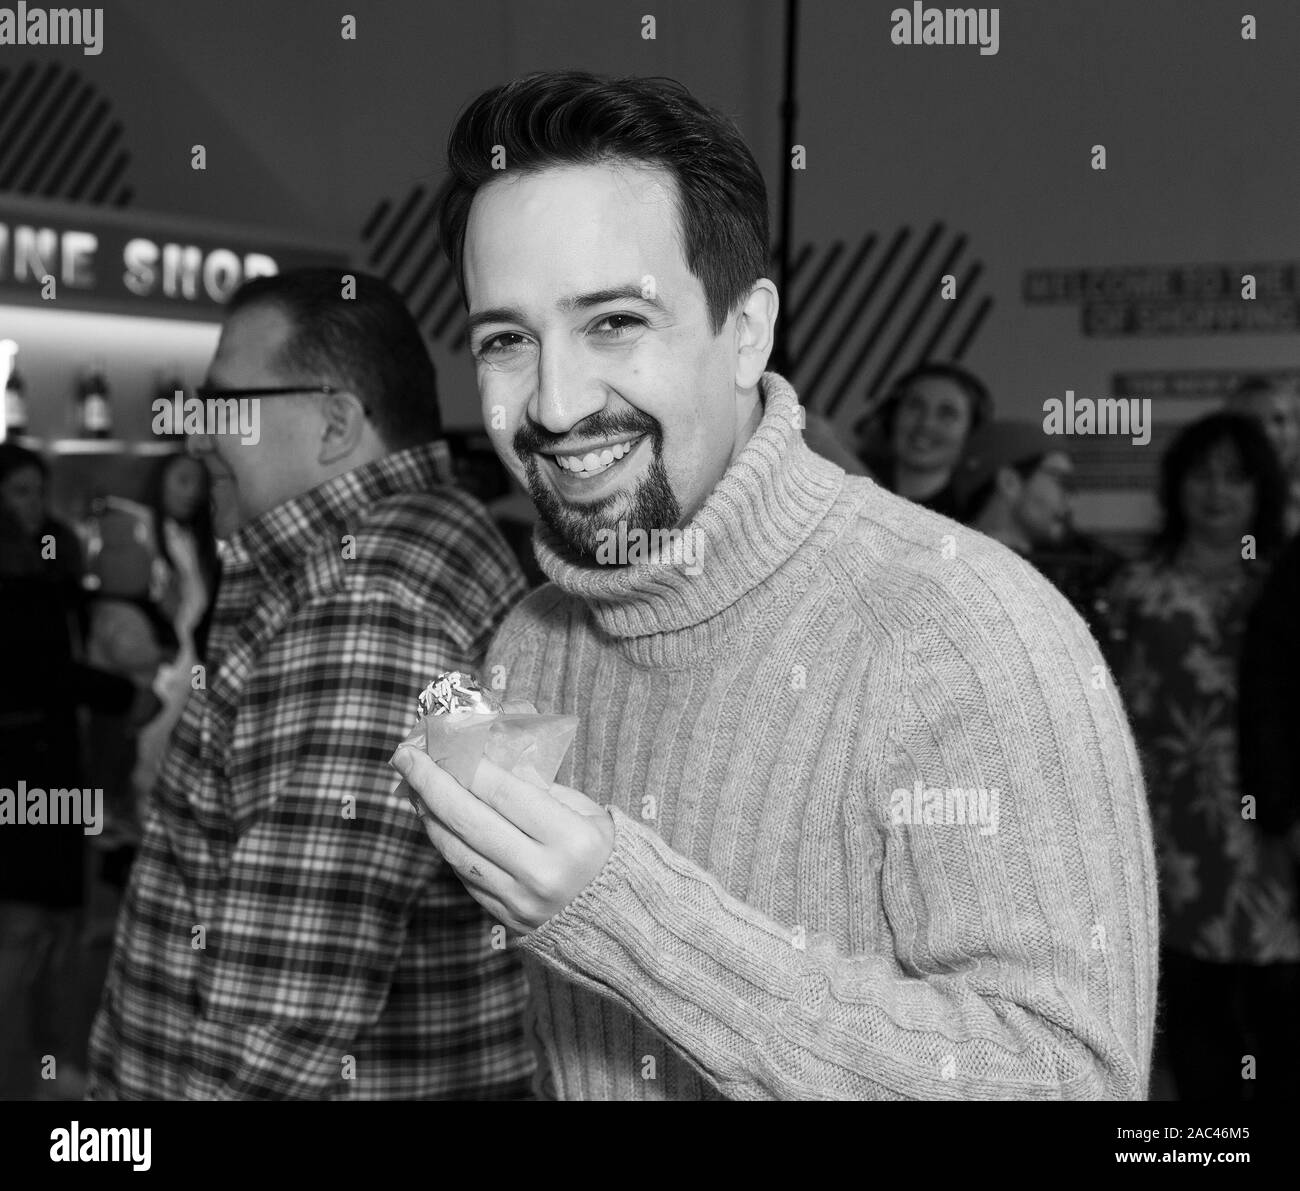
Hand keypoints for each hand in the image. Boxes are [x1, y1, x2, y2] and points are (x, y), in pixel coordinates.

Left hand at [391, 746, 614, 935]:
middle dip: (430, 783)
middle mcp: (542, 872)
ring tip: (414, 784)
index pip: (502, 793)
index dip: (464, 764)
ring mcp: (521, 901)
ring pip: (456, 851)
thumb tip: (486, 756)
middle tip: (405, 755)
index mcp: (570, 838)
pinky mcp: (506, 919)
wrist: (624, 923)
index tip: (438, 740)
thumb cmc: (606, 854)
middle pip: (469, 820)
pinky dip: (445, 843)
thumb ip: (537, 788)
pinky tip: (435, 819)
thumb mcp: (585, 813)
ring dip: (428, 813)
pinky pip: (464, 875)